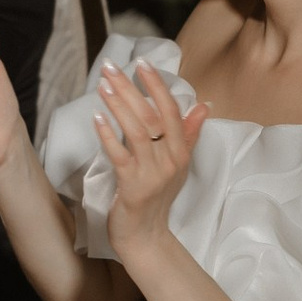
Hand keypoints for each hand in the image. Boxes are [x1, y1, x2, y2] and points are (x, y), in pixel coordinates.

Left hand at [92, 60, 208, 258]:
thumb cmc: (158, 198)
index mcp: (181, 152)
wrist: (147, 237)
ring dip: (119, 106)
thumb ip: (189, 134)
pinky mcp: (133, 187)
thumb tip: (205, 105)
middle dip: (130, 88)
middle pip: (151, 116)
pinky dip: (108, 136)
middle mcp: (170, 160)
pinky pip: (120, 156)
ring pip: (136, 132)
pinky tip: (97, 118)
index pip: (172, 111)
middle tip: (111, 67)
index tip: (142, 63)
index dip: (157, 86)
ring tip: (103, 85)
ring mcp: (152, 174)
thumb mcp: (177, 165)